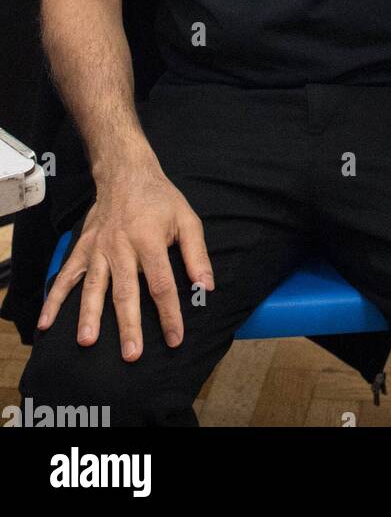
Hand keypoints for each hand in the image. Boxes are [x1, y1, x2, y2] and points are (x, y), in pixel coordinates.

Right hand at [37, 161, 214, 361]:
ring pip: (93, 287)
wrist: (126, 174)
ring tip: (88, 341)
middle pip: (126, 291)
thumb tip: (206, 287)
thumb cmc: (160, 200)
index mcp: (150, 240)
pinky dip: (55, 299)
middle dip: (129, 325)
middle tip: (132, 355)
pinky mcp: (83, 249)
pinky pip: (67, 276)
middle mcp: (121, 247)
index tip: (175, 339)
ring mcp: (98, 249)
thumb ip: (196, 255)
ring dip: (90, 315)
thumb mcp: (187, 220)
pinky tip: (46, 323)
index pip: (162, 284)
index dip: (170, 314)